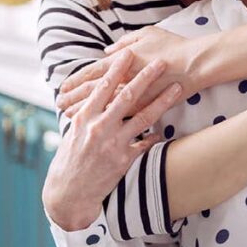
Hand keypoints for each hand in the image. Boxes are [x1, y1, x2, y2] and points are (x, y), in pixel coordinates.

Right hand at [42, 50, 183, 230]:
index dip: (117, 69)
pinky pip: (145, 144)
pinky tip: (165, 129)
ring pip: (143, 117)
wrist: (69, 193)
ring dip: (163, 100)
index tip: (128, 53)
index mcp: (83, 117)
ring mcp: (113, 144)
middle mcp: (99, 127)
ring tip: (178, 88)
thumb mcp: (71, 132)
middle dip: (145, 77)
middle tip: (161, 62)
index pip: (102, 87)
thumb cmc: (68, 160)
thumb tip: (93, 95)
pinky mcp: (123, 160)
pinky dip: (155, 135)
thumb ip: (84, 113)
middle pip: (126, 96)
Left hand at [56, 26, 193, 113]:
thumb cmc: (173, 45)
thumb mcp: (147, 34)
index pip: (93, 72)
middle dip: (74, 97)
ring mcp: (133, 95)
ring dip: (84, 110)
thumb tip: (108, 51)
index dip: (76, 80)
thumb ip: (126, 42)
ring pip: (103, 105)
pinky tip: (98, 124)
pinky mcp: (144, 107)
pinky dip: (106, 119)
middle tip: (59, 102)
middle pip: (92, 91)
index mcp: (122, 60)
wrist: (197, 63)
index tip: (63, 86)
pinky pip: (121, 116)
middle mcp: (123, 79)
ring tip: (68, 114)